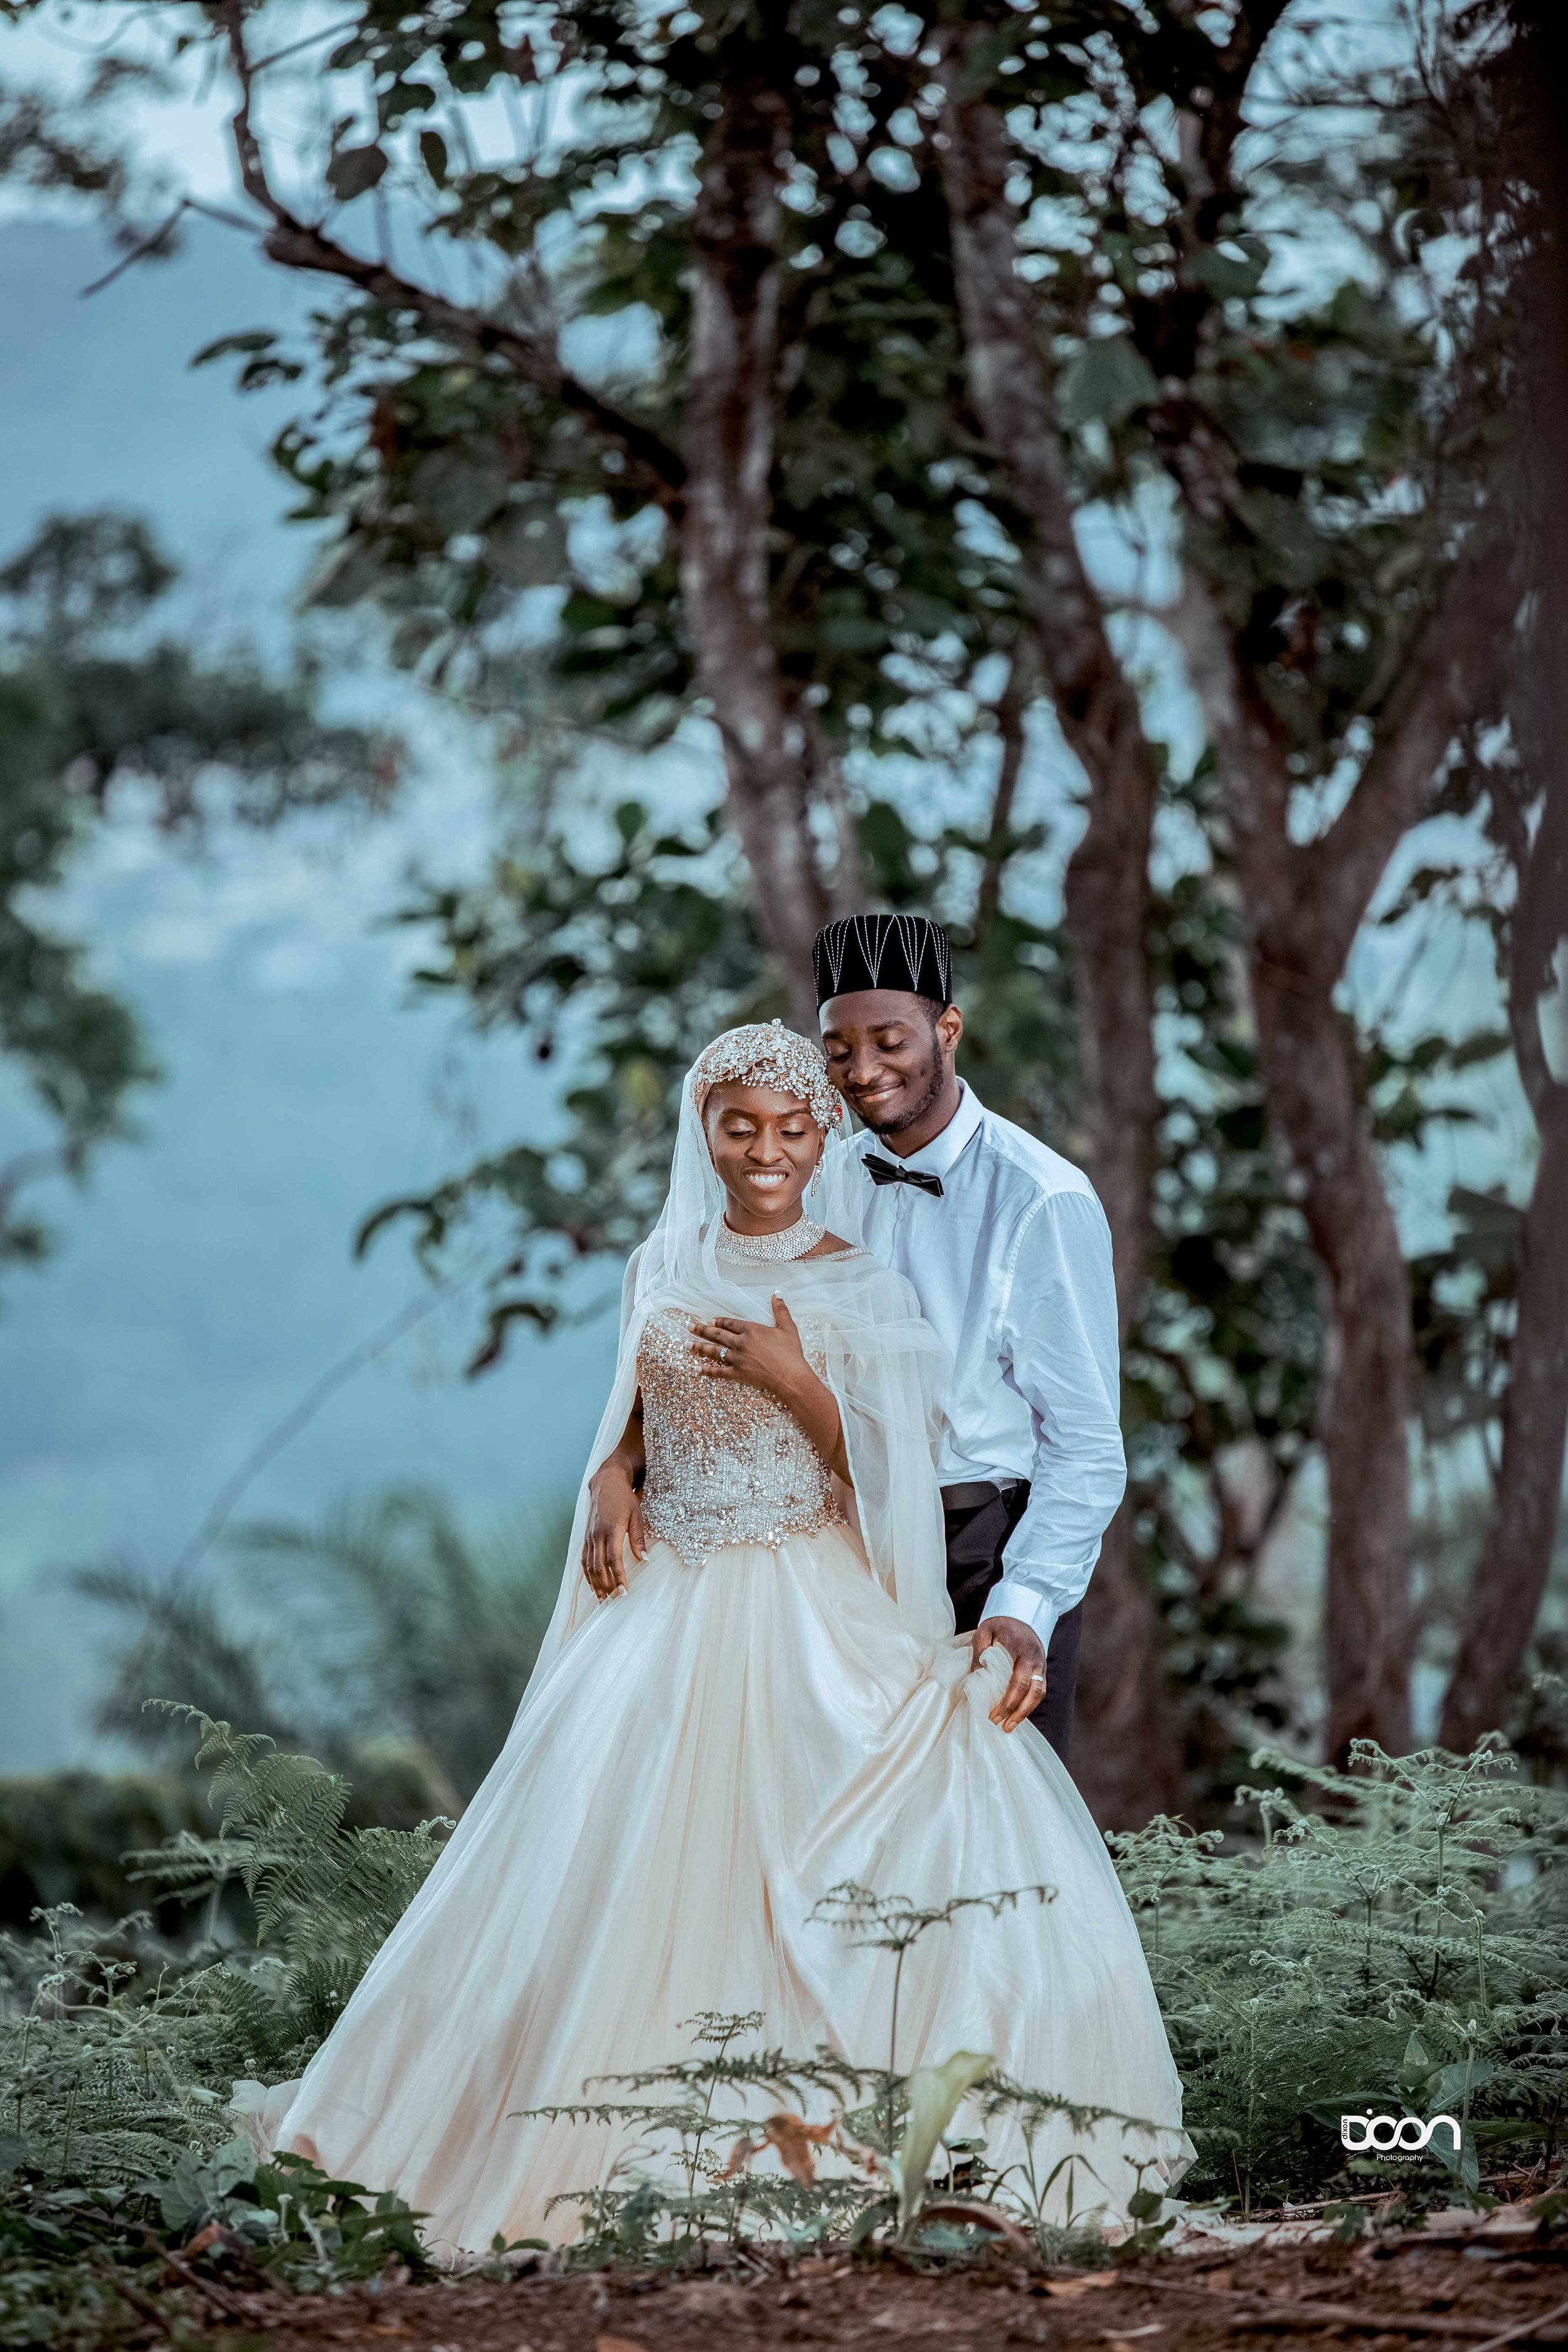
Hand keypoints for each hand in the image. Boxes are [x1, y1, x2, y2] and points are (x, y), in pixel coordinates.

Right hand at [581, 1452, 645, 1599]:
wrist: (605, 1483)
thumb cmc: (624, 1499)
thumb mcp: (637, 1515)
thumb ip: (639, 1538)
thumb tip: (645, 1560)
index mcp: (611, 1529)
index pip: (613, 1559)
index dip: (618, 1577)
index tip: (624, 1592)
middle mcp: (597, 1535)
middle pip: (598, 1566)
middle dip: (607, 1585)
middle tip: (615, 1599)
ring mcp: (589, 1537)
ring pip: (589, 1565)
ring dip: (595, 1583)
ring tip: (603, 1599)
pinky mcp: (585, 1538)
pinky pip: (584, 1560)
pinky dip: (588, 1574)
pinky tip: (594, 1585)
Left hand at [690, 1295, 808, 1404]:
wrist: (791, 1376)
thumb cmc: (791, 1352)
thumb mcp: (788, 1328)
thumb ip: (780, 1310)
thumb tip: (777, 1294)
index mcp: (751, 1330)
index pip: (730, 1323)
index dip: (719, 1321)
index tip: (710, 1320)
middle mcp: (741, 1343)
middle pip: (717, 1335)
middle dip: (702, 1330)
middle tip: (689, 1326)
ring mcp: (737, 1359)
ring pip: (714, 1351)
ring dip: (699, 1347)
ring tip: (686, 1344)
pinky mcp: (737, 1374)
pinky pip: (719, 1372)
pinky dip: (707, 1370)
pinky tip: (697, 1368)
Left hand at [969, 1615, 1047, 1733]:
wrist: (1024, 1612)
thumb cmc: (1001, 1623)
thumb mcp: (985, 1630)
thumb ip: (980, 1652)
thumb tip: (975, 1677)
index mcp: (1016, 1646)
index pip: (1012, 1678)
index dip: (1003, 1699)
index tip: (991, 1714)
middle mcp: (1031, 1657)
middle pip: (1026, 1688)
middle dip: (1013, 1710)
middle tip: (998, 1724)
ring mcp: (1040, 1664)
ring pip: (1038, 1692)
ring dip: (1024, 1712)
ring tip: (1009, 1727)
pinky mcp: (1043, 1669)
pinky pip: (1040, 1690)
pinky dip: (1030, 1705)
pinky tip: (1018, 1716)